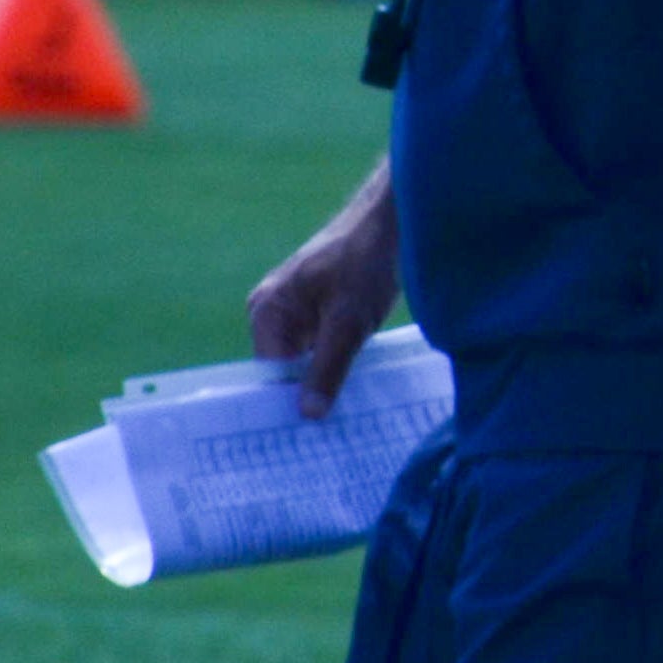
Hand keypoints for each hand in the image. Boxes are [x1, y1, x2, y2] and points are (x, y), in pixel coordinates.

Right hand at [248, 158, 401, 418]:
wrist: (394, 221)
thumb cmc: (365, 259)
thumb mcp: (349, 320)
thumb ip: (328, 367)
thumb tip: (307, 415)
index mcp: (268, 310)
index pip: (268, 374)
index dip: (286, 404)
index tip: (302, 440)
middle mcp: (276, 314)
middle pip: (286, 372)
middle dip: (306, 398)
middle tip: (325, 440)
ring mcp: (300, 314)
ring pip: (308, 364)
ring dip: (326, 385)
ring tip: (342, 422)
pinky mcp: (324, 315)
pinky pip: (325, 352)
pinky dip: (339, 368)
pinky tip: (355, 394)